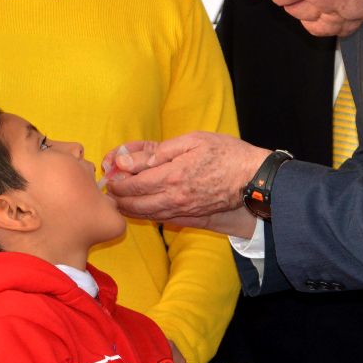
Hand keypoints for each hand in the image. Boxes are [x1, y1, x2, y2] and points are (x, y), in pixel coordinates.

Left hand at [102, 134, 267, 236]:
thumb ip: (155, 152)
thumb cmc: (224, 153)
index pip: (132, 185)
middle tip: (109, 190)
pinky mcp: (192, 217)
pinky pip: (163, 220)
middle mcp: (174, 199)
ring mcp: (183, 211)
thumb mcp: (190, 141)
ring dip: (129, 209)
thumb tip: (126, 160)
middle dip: (117, 198)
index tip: (110, 174)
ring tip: (120, 200)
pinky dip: (148, 215)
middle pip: (134, 205)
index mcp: (171, 176)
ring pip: (146, 215)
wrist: (254, 178)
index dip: (116, 181)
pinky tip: (144, 208)